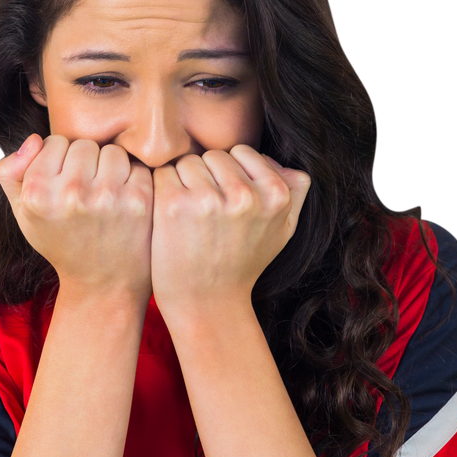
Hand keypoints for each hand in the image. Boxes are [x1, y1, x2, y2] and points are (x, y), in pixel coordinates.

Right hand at [0, 134, 153, 302]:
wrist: (102, 284)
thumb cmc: (61, 242)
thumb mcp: (23, 213)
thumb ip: (10, 171)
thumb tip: (34, 139)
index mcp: (38, 194)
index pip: (53, 142)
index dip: (60, 160)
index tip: (63, 184)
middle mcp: (71, 194)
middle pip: (84, 144)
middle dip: (86, 163)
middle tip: (86, 192)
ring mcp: (108, 197)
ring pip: (112, 151)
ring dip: (111, 168)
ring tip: (106, 195)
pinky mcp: (139, 201)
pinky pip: (137, 166)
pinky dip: (134, 180)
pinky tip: (125, 203)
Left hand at [150, 146, 309, 313]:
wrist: (207, 304)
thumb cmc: (243, 264)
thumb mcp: (283, 231)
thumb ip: (295, 191)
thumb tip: (280, 159)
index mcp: (275, 196)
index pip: (243, 152)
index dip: (230, 175)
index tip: (227, 203)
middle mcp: (245, 196)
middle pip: (214, 155)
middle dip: (207, 177)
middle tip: (206, 213)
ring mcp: (208, 200)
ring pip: (188, 161)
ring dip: (183, 182)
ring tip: (190, 216)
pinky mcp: (174, 206)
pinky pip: (163, 173)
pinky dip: (162, 190)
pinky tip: (171, 216)